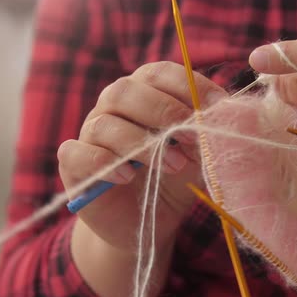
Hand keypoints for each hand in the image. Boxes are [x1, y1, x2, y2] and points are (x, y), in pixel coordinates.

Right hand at [58, 61, 226, 250]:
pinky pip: (77, 153)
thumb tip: (223, 117)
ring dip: (142, 144)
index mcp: (144, 94)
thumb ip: (206, 135)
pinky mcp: (74, 165)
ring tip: (174, 166)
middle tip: (193, 136)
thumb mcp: (198, 155)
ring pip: (104, 124)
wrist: (147, 222)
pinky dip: (104, 163)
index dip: (188, 85)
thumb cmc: (174, 180)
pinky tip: (127, 177)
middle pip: (124, 91)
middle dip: (163, 111)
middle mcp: (112, 107)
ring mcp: (90, 134)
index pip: (158, 73)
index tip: (217, 106)